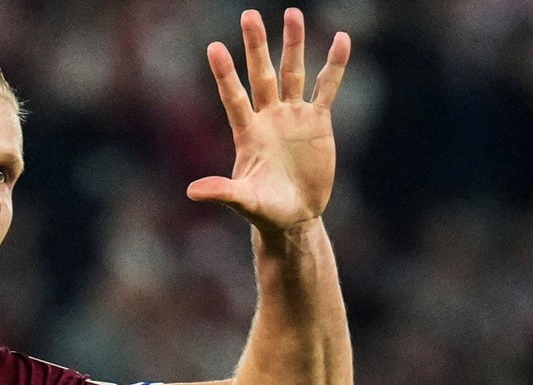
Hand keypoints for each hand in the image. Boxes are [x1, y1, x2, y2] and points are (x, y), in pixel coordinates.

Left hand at [187, 8, 349, 233]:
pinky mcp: (318, 121)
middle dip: (256, 46)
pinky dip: (335, 66)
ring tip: (292, 14)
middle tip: (249, 15)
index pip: (233, 97)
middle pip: (262, 74)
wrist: (294, 216)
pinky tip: (341, 40)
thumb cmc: (265, 210)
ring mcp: (293, 116)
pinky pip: (326, 88)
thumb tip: (191, 192)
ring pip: (293, 72)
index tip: (213, 47)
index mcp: (247, 132)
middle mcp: (268, 117)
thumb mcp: (244, 202)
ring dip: (293, 45)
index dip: (225, 74)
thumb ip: (222, 192)